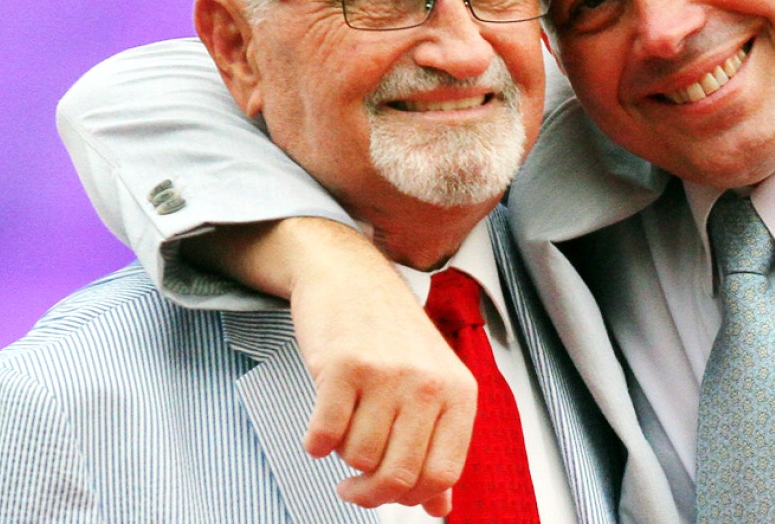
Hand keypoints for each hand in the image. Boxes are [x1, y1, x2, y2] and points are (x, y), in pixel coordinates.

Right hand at [183, 217, 476, 513]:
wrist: (352, 275)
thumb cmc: (392, 332)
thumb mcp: (431, 383)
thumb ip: (438, 444)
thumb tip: (439, 509)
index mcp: (458, 391)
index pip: (442, 473)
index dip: (412, 497)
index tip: (391, 495)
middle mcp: (427, 383)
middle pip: (399, 475)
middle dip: (370, 494)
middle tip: (354, 487)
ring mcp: (386, 373)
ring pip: (358, 457)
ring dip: (343, 456)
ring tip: (346, 428)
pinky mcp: (343, 366)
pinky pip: (324, 436)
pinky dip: (316, 443)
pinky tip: (321, 427)